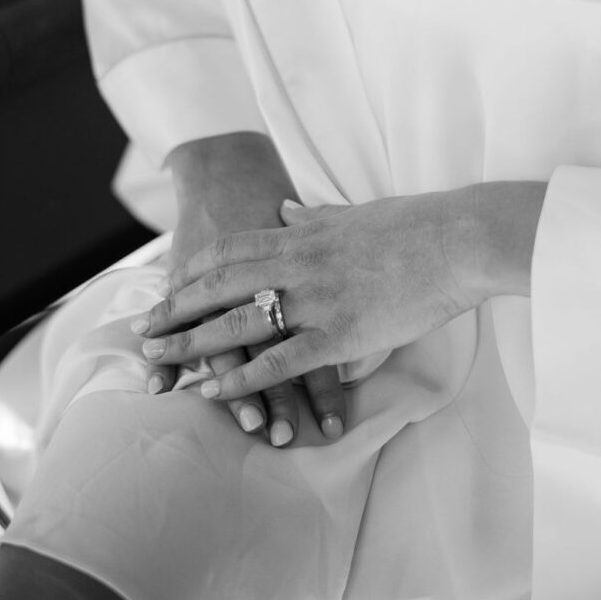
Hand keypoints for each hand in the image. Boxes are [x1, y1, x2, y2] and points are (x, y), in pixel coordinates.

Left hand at [134, 182, 544, 400]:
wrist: (457, 238)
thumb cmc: (412, 224)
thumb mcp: (353, 212)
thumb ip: (313, 216)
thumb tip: (284, 210)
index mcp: (303, 234)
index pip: (229, 249)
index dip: (192, 269)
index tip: (166, 284)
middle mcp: (300, 264)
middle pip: (220, 285)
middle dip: (177, 308)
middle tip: (143, 330)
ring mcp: (318, 300)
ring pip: (241, 322)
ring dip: (195, 344)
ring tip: (161, 362)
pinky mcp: (343, 334)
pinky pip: (283, 359)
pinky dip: (246, 375)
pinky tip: (219, 389)